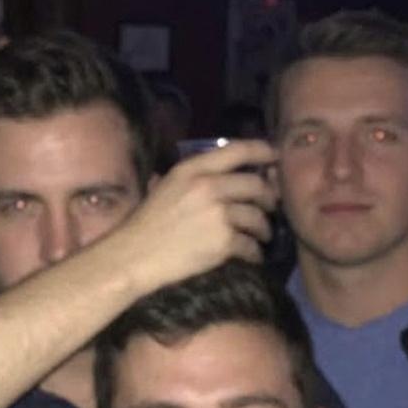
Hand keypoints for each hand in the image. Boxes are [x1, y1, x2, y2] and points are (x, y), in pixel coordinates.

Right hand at [114, 139, 278, 289]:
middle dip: (268, 197)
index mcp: (191, 170)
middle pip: (256, 185)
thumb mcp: (165, 186)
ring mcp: (217, 214)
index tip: (274, 156)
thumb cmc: (145, 224)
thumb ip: (193, 177)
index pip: (237, 151)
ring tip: (262, 235)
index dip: (262, 151)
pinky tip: (252, 255)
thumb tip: (224, 175)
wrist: (133, 256)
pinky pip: (251, 245)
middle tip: (270, 206)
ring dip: (264, 228)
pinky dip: (255, 252)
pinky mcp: (223, 242)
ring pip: (258, 217)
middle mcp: (207, 186)